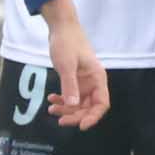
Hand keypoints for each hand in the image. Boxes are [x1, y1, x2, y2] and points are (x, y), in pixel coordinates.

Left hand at [40, 11, 110, 131]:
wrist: (61, 27)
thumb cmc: (67, 42)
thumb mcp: (67, 65)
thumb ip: (70, 85)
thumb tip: (73, 105)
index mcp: (97, 78)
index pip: (101, 104)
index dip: (93, 117)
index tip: (81, 126)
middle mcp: (93, 82)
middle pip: (89, 107)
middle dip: (75, 115)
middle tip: (60, 120)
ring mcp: (84, 82)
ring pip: (78, 104)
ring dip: (66, 109)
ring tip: (52, 109)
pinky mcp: (74, 80)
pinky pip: (71, 96)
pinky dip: (62, 100)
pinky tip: (52, 99)